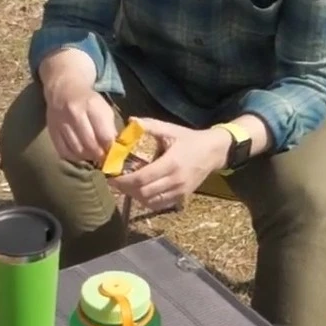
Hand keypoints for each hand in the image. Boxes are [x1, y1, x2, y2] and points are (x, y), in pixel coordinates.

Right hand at [40, 50, 116, 162]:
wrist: (64, 89)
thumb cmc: (88, 101)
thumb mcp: (104, 109)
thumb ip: (110, 128)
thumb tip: (114, 150)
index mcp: (92, 106)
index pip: (105, 136)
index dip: (111, 149)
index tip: (114, 154)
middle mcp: (75, 113)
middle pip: (90, 145)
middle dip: (99, 155)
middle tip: (103, 158)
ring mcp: (61, 122)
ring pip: (77, 150)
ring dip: (87, 157)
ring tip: (93, 155)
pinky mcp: (52, 130)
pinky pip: (63, 151)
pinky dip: (73, 157)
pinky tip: (80, 154)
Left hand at [109, 119, 229, 211]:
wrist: (213, 152)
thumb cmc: (189, 139)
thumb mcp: (170, 129)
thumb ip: (149, 126)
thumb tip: (130, 120)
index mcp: (170, 163)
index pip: (141, 178)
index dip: (123, 180)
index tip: (111, 176)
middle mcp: (175, 180)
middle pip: (143, 192)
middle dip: (126, 189)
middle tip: (115, 182)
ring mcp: (179, 191)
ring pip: (150, 201)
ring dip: (135, 196)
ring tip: (126, 186)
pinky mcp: (182, 196)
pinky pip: (160, 205)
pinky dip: (147, 201)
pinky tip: (140, 192)